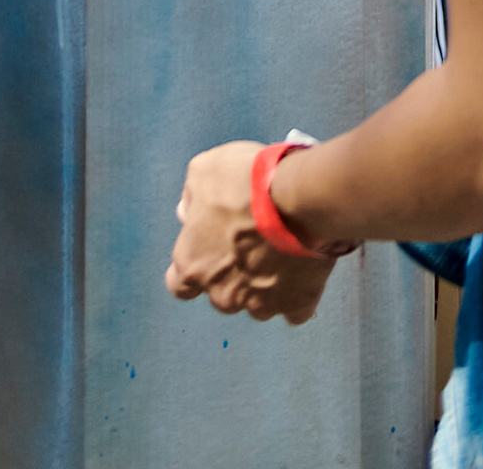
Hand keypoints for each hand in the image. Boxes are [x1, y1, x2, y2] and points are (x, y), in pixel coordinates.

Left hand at [165, 143, 341, 325]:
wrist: (299, 198)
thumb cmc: (245, 182)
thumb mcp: (203, 171)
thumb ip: (191, 196)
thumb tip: (187, 212)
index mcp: (193, 264)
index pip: (179, 285)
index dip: (193, 269)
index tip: (207, 253)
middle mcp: (222, 293)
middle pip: (221, 294)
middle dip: (232, 276)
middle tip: (250, 244)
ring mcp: (261, 305)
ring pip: (257, 305)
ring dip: (263, 286)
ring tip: (280, 254)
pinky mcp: (296, 305)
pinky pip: (294, 311)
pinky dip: (297, 295)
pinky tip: (302, 271)